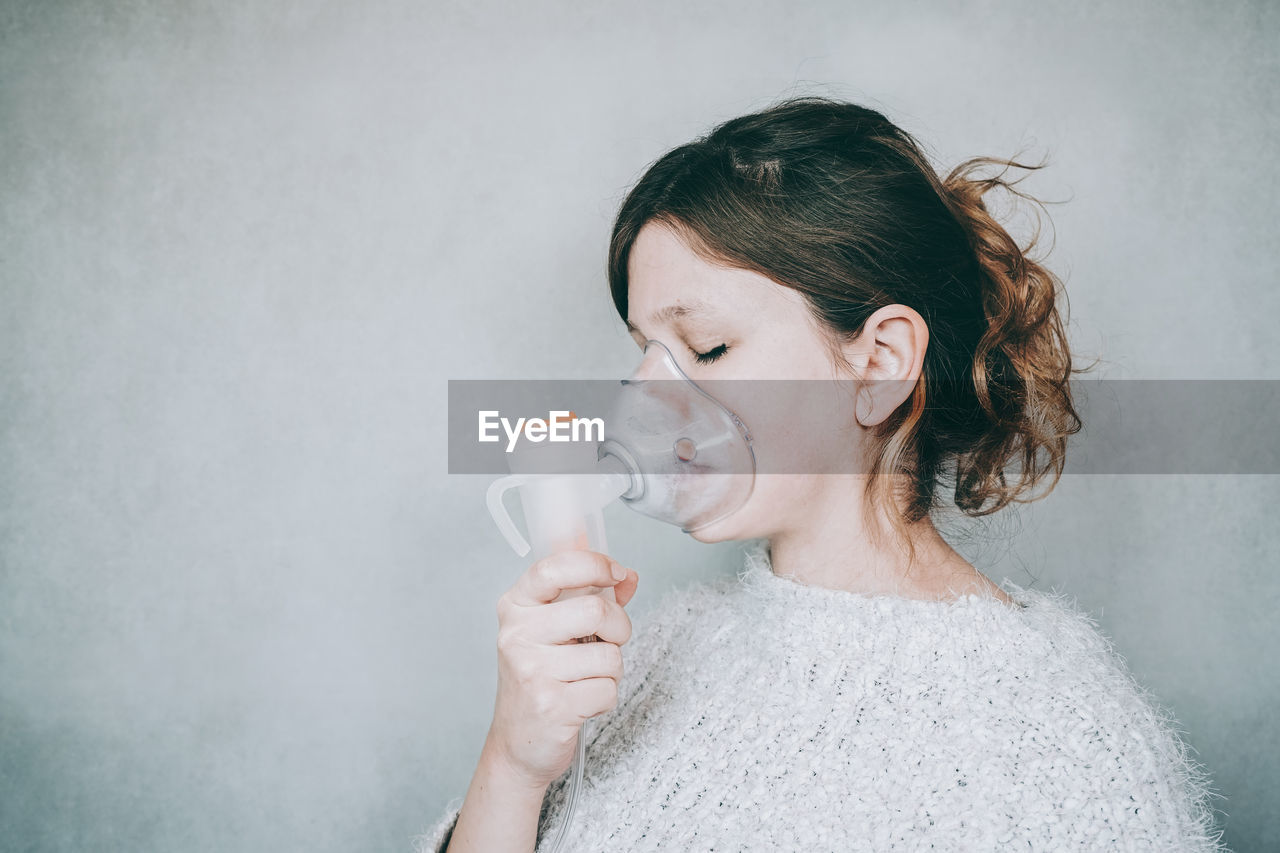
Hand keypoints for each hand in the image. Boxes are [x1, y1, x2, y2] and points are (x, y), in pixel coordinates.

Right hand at [485, 550, 638, 789]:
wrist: (518, 744)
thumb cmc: (540, 680)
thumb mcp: (556, 631)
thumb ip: (591, 598)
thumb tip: (628, 577)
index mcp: (516, 607)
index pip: (553, 568)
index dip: (593, 564)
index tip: (615, 573)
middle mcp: (517, 635)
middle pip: (595, 610)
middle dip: (619, 628)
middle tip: (608, 643)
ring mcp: (532, 671)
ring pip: (609, 655)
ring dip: (611, 670)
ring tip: (586, 679)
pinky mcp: (552, 706)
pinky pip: (608, 689)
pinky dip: (606, 698)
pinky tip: (582, 703)